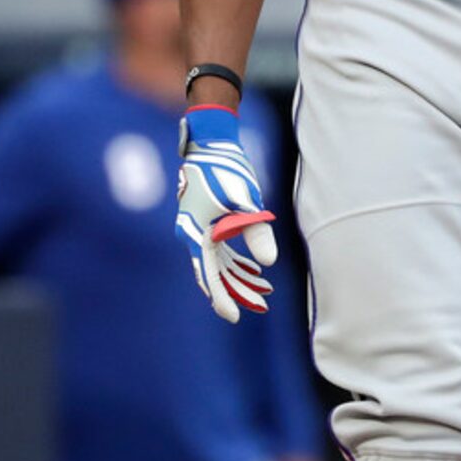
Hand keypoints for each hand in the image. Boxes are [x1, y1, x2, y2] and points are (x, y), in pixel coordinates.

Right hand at [176, 106, 277, 321]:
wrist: (211, 143)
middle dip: (237, 292)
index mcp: (195, 233)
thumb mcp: (245, 202)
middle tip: (262, 306)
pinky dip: (237, 262)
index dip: (222, 297)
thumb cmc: (226, 170)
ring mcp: (198, 230)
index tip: (236, 317)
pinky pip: (220, 251)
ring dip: (240, 278)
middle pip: (214, 273)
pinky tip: (256, 272)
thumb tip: (269, 262)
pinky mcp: (206, 224)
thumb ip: (256, 232)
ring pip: (219, 264)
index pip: (208, 274)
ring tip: (266, 292)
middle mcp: (191, 235)